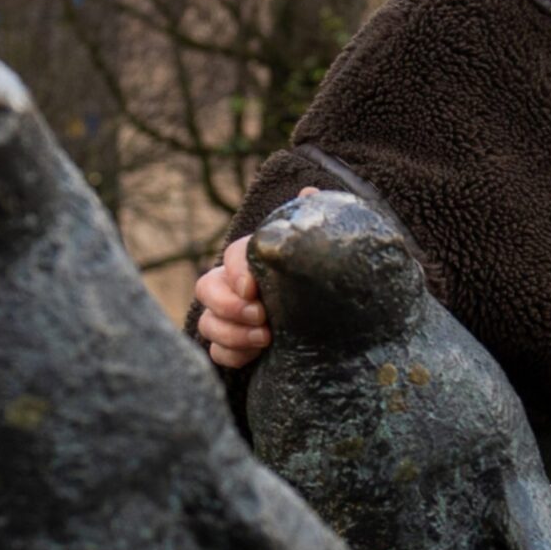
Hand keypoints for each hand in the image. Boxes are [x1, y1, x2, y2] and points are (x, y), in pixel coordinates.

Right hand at [194, 188, 317, 369]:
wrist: (344, 330)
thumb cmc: (330, 284)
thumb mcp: (326, 252)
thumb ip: (315, 222)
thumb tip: (308, 192)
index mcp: (256, 261)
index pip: (232, 256)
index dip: (236, 270)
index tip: (252, 287)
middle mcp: (236, 287)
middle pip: (206, 288)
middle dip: (228, 305)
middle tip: (261, 316)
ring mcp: (232, 318)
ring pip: (207, 323)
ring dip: (232, 333)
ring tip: (266, 339)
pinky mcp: (236, 347)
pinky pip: (217, 353)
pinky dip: (233, 355)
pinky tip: (258, 356)